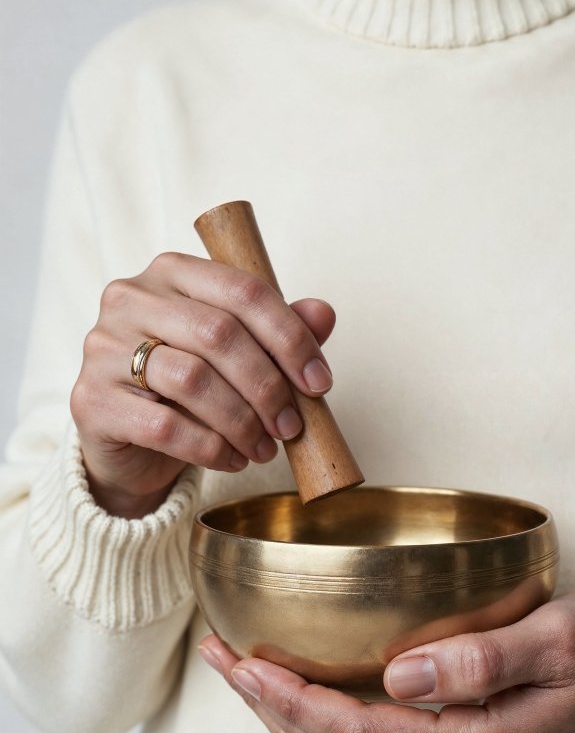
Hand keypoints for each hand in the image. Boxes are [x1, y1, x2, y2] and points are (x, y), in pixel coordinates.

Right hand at [71, 252, 335, 516]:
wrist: (131, 444)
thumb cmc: (188, 391)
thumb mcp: (239, 357)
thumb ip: (278, 333)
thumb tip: (324, 314)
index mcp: (171, 273)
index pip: (243, 290)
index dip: (290, 337)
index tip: (320, 382)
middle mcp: (130, 299)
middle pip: (219, 334)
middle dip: (267, 385)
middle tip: (292, 425)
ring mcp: (104, 348)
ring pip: (192, 380)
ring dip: (242, 421)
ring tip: (266, 448)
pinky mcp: (91, 400)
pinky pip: (164, 426)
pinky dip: (211, 448)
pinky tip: (233, 459)